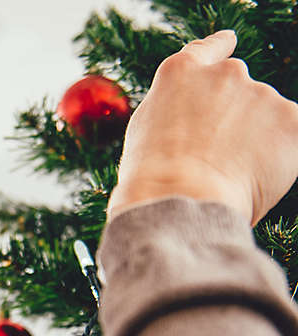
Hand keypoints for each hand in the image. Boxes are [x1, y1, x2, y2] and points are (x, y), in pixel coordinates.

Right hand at [108, 30, 297, 224]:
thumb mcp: (146, 128)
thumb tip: (199, 116)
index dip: (219, 48)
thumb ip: (177, 108)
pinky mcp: (291, 119)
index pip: (208, 50)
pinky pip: (290, 137)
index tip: (228, 43)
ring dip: (254, 140)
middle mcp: (224, 74)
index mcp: (181, 72)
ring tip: (227, 173)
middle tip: (214, 155)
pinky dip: (278, 156)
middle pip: (238, 89)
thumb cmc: (152, 176)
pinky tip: (253, 176)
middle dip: (233, 116)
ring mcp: (261, 93)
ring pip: (265, 117)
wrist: (180, 198)